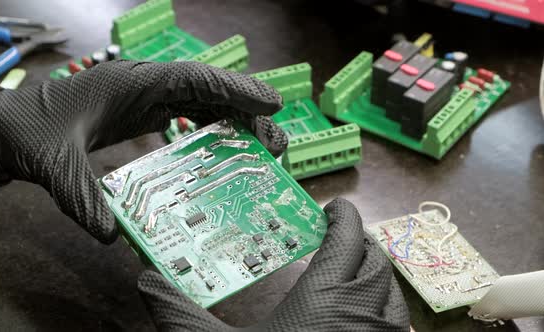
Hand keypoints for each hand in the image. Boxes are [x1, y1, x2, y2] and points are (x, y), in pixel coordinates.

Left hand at [0, 61, 286, 243]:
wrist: (7, 127)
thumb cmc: (28, 131)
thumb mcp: (52, 163)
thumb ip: (80, 196)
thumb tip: (111, 235)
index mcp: (129, 82)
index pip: (193, 79)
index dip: (236, 90)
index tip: (272, 103)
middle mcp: (145, 85)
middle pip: (208, 89)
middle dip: (246, 110)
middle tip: (276, 140)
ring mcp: (146, 98)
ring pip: (202, 101)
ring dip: (235, 120)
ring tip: (263, 147)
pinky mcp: (144, 113)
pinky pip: (189, 114)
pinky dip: (214, 128)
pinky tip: (229, 149)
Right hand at [138, 198, 409, 330]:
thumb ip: (177, 313)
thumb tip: (145, 282)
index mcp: (326, 300)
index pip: (346, 240)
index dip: (343, 217)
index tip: (333, 208)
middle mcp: (365, 317)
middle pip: (376, 262)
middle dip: (360, 242)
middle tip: (339, 236)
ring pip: (393, 296)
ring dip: (376, 276)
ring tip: (353, 271)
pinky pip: (398, 329)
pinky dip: (385, 312)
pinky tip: (364, 320)